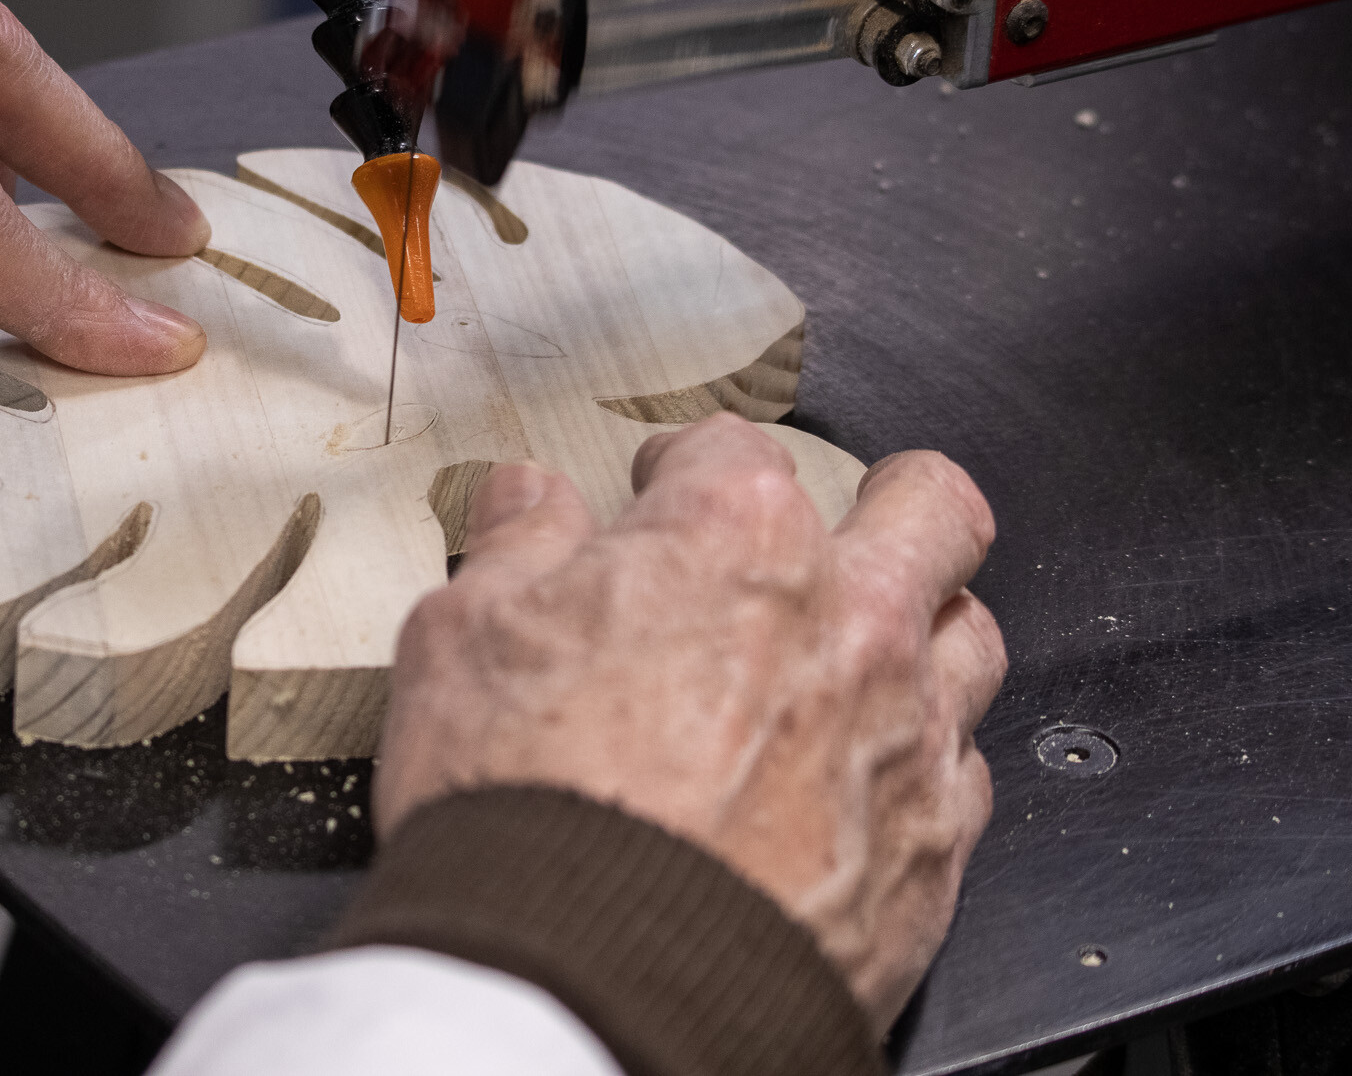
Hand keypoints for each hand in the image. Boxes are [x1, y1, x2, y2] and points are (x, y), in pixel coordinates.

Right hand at [374, 413, 1004, 1030]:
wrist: (591, 980)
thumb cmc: (529, 805)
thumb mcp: (461, 638)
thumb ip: (514, 548)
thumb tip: (528, 502)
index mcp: (735, 537)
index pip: (734, 449)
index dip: (685, 466)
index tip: (660, 494)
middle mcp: (847, 617)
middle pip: (927, 508)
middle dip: (888, 499)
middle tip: (842, 523)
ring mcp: (906, 733)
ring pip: (968, 635)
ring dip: (920, 630)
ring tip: (863, 655)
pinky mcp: (933, 850)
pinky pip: (963, 774)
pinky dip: (917, 764)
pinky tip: (859, 784)